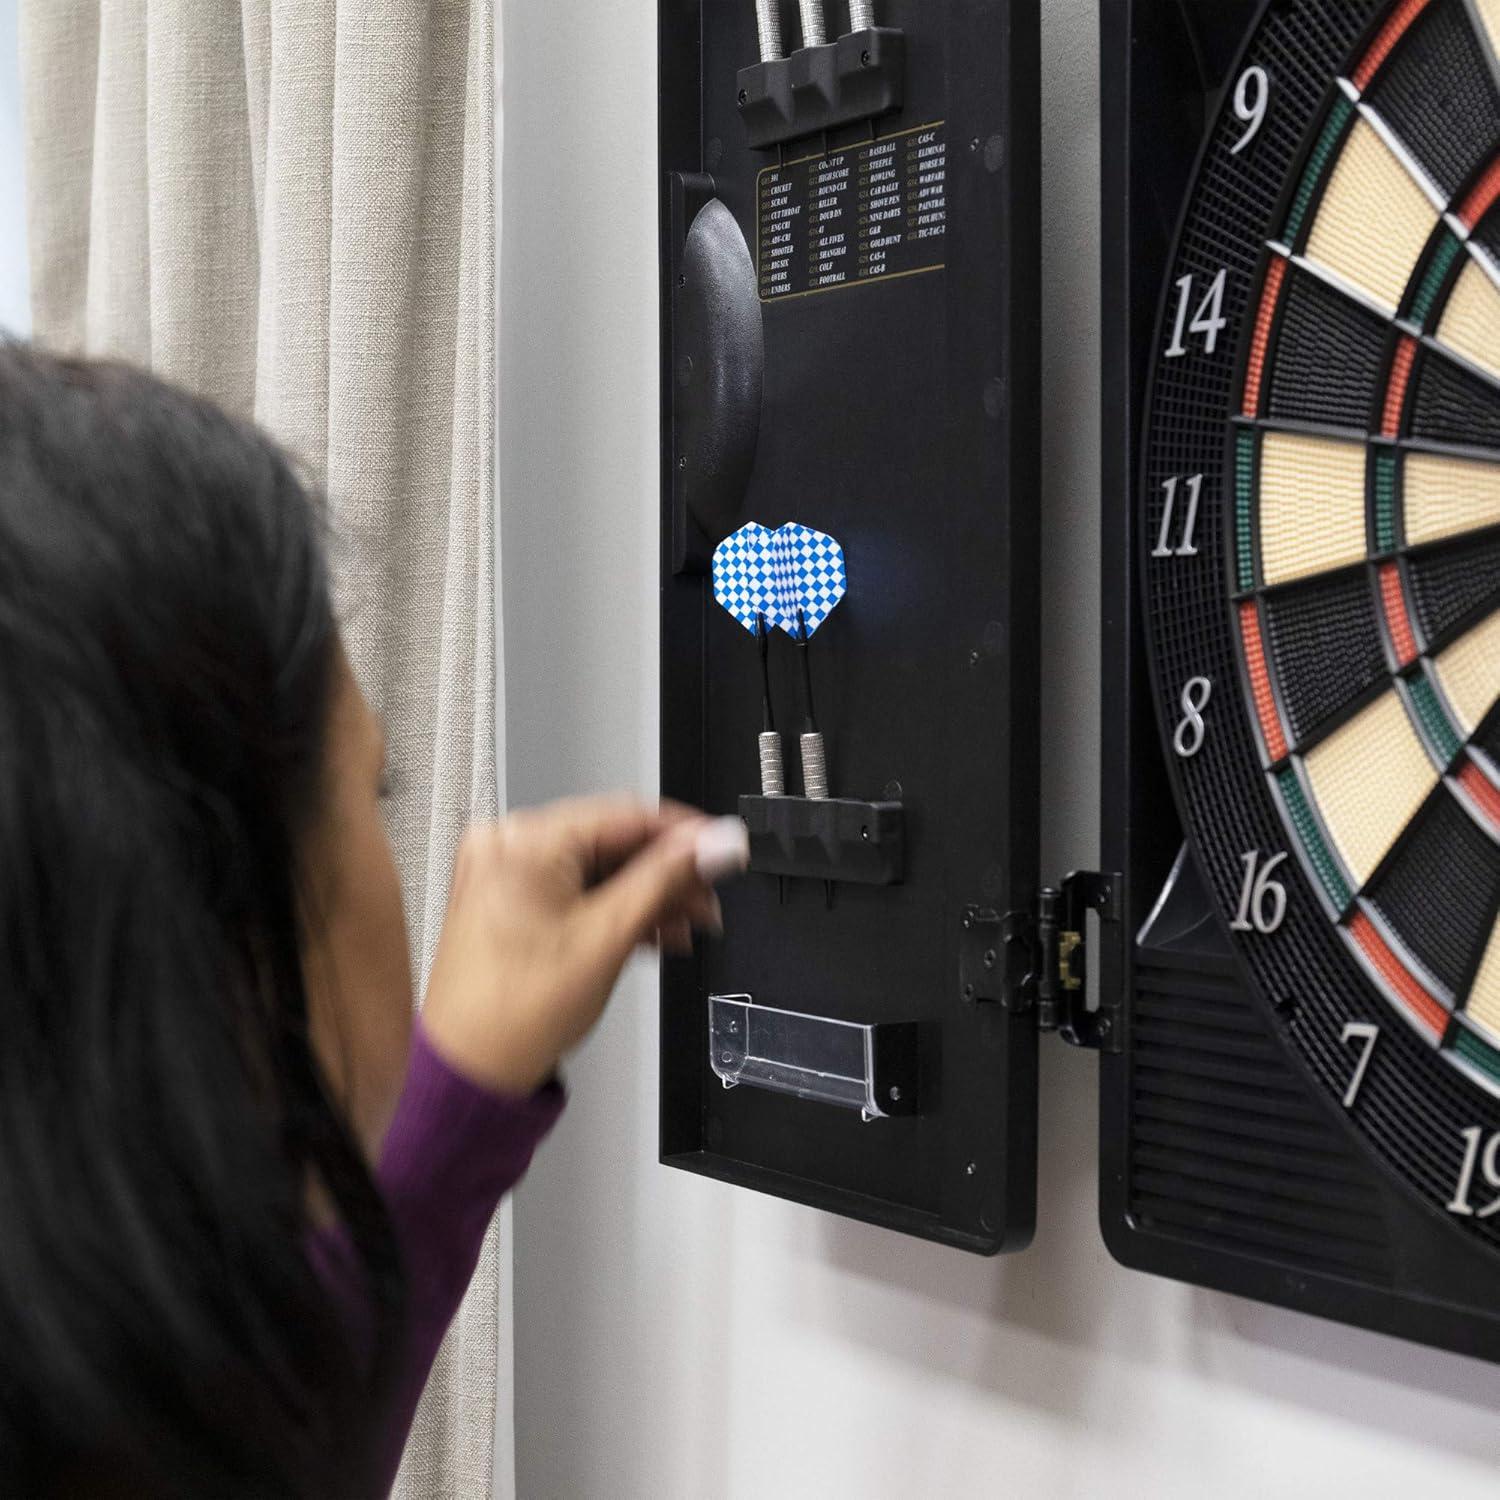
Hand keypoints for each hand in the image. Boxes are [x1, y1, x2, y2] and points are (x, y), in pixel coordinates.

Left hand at [421, 798, 747, 1095]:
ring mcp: (505, 872)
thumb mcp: (608, 938)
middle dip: (668, 875)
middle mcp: (508, 845)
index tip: (724, 848)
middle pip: (614, 842)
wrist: (471, 1069)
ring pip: (599, 868)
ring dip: (646, 895)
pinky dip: (614, 908)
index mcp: (525, 841)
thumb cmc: (513, 1014)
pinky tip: (647, 931)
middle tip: (707, 899)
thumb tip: (714, 843)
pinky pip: (577, 888)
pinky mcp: (509, 899)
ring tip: (683, 924)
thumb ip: (667, 881)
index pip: (626, 814)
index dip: (686, 835)